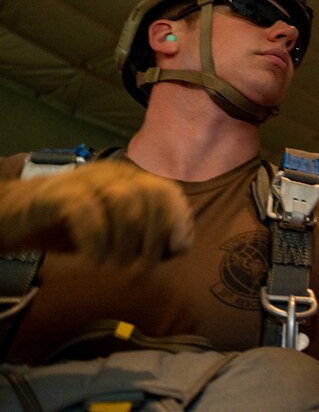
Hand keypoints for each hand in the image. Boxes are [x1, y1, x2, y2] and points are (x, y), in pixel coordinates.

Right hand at [0, 159, 193, 263]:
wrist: (15, 217)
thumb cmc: (71, 227)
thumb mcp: (114, 233)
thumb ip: (147, 236)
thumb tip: (180, 246)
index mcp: (129, 180)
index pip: (166, 191)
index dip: (177, 219)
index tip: (176, 249)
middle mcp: (111, 174)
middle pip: (150, 195)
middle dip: (153, 237)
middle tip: (139, 268)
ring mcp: (84, 180)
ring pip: (124, 201)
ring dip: (126, 241)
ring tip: (114, 266)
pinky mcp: (56, 194)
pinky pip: (86, 212)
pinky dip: (96, 242)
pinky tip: (93, 261)